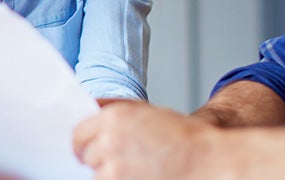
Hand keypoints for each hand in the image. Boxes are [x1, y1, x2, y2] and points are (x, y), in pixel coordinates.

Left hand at [73, 101, 224, 179]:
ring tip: (134, 171)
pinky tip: (137, 177)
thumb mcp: (147, 112)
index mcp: (113, 117)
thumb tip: (91, 113)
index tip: (85, 149)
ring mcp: (113, 168)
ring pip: (96, 175)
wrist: (206, 161)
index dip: (83, 142)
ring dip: (109, 174)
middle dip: (98, 159)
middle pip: (86, 155)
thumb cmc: (184, 138)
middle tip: (119, 161)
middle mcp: (109, 141)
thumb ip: (115, 112)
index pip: (78, 133)